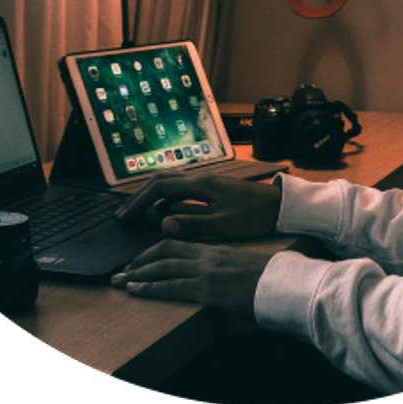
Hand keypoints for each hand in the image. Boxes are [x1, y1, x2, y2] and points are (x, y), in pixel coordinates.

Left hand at [110, 239, 273, 319]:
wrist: (289, 287)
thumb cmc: (274, 284)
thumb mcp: (245, 275)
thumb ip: (227, 279)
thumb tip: (218, 292)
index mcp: (218, 251)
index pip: (180, 246)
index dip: (157, 252)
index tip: (142, 261)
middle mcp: (209, 256)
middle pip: (165, 251)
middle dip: (140, 260)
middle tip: (122, 270)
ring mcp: (207, 271)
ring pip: (163, 266)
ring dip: (137, 272)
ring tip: (119, 280)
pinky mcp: (208, 289)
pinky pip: (171, 286)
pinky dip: (149, 287)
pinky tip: (135, 289)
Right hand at [115, 173, 281, 240]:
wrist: (279, 205)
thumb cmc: (255, 216)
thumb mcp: (223, 225)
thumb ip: (192, 224)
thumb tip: (162, 223)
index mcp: (201, 184)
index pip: (159, 187)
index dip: (138, 202)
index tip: (124, 217)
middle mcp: (200, 177)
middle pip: (160, 179)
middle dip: (138, 196)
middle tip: (123, 215)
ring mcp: (205, 180)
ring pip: (169, 182)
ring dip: (150, 195)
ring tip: (136, 214)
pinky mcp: (211, 187)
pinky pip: (180, 187)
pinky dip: (165, 197)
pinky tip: (162, 212)